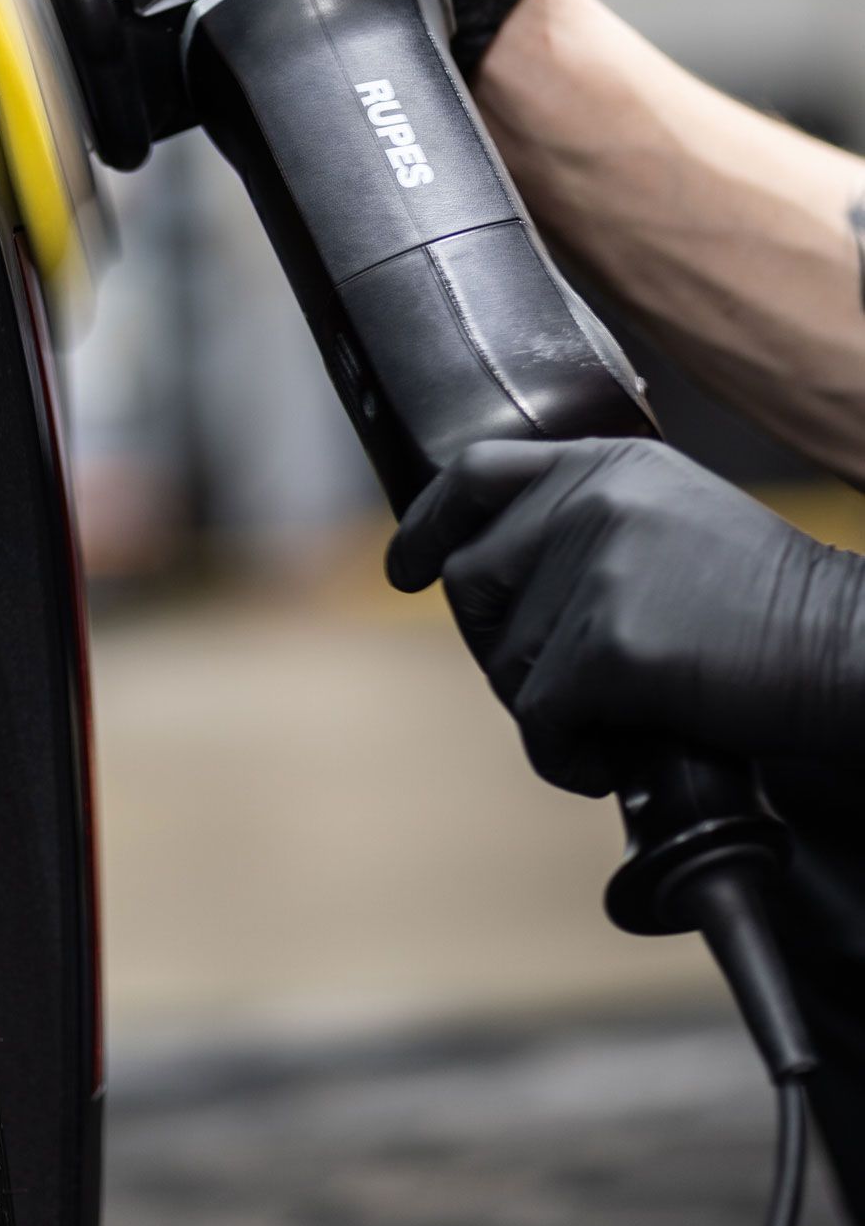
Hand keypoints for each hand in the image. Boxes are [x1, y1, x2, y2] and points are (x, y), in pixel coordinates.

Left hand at [386, 437, 864, 794]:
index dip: (428, 525)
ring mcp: (595, 570)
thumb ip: (592, 523)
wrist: (848, 650)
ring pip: (506, 663)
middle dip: (495, 648)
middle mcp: (588, 504)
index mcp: (605, 467)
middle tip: (556, 688)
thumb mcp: (676, 520)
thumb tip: (507, 582)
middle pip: (472, 581)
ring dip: (549, 712)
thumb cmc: (770, 608)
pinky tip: (618, 758)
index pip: (477, 474)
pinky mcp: (606, 644)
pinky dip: (568, 758)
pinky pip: (540, 720)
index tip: (404, 568)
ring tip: (618, 722)